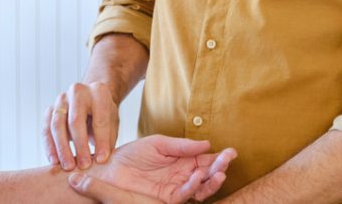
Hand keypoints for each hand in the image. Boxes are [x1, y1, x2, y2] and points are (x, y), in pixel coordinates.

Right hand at [43, 82, 119, 169]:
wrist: (91, 99)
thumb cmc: (104, 114)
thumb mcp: (112, 122)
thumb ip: (107, 139)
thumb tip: (100, 160)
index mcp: (98, 92)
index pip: (99, 119)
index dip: (101, 141)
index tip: (101, 160)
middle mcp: (78, 92)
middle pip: (75, 120)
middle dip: (80, 145)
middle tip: (84, 165)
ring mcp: (61, 99)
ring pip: (57, 125)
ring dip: (62, 148)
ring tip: (68, 166)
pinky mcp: (50, 109)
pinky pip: (46, 129)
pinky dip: (49, 146)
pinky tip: (54, 161)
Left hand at [73, 135, 236, 203]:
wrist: (110, 168)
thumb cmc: (132, 154)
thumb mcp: (158, 144)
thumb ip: (181, 145)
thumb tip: (207, 144)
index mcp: (182, 160)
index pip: (205, 159)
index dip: (218, 156)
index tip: (231, 151)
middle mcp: (182, 175)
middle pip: (206, 173)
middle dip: (219, 167)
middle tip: (229, 159)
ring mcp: (176, 187)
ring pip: (199, 187)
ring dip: (211, 180)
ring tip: (220, 171)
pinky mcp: (167, 198)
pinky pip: (183, 194)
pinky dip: (192, 187)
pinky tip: (197, 176)